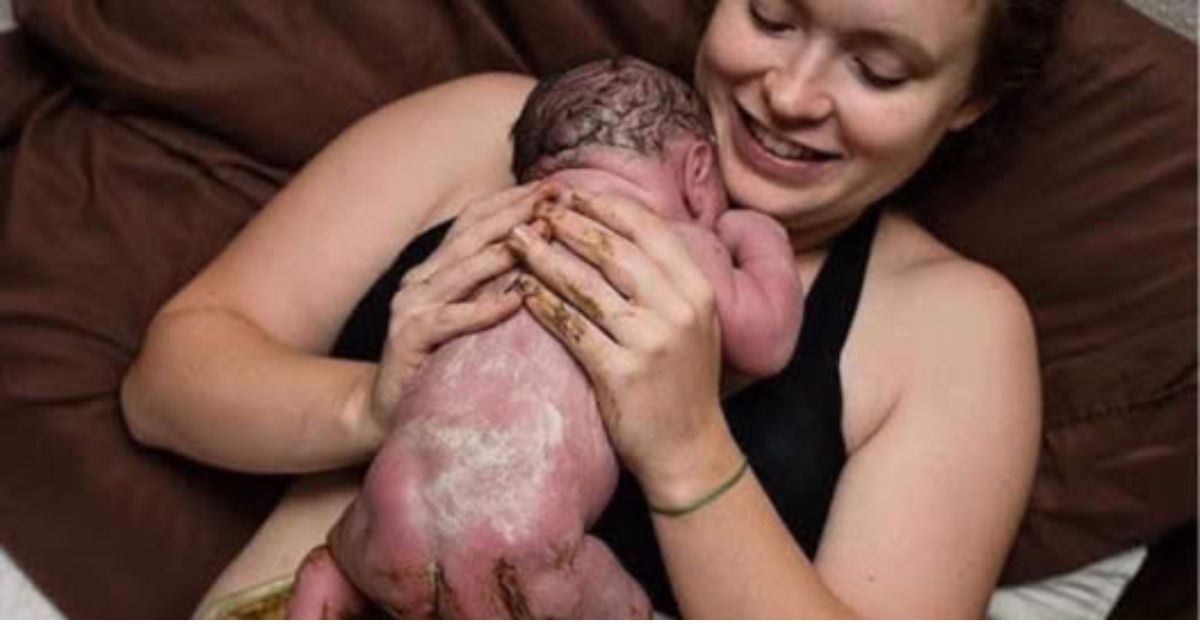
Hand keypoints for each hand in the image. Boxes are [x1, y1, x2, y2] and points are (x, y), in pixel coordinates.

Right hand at [367, 182, 563, 431]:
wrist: (387, 410)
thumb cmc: (440, 362)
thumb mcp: (470, 315)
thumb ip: (493, 283)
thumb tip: (543, 251)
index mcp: (437, 267)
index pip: (478, 221)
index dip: (515, 200)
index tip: (556, 188)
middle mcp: (422, 278)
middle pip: (474, 234)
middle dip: (518, 211)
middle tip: (557, 195)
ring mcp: (412, 306)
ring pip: (464, 269)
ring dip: (507, 250)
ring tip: (543, 233)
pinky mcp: (410, 338)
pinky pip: (453, 319)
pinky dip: (486, 308)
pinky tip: (517, 299)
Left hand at [507, 191, 741, 507]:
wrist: (690, 449)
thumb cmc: (684, 383)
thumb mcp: (696, 323)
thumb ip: (669, 280)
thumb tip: (624, 233)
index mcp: (697, 290)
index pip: (648, 231)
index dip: (607, 208)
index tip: (573, 195)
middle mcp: (677, 309)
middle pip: (613, 251)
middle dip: (569, 225)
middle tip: (536, 210)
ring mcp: (650, 341)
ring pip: (586, 285)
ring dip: (546, 259)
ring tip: (517, 241)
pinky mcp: (620, 372)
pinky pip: (572, 328)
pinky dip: (543, 305)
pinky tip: (522, 291)